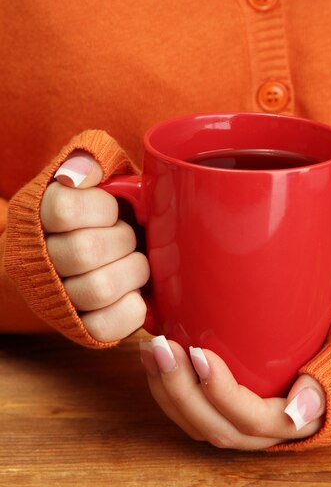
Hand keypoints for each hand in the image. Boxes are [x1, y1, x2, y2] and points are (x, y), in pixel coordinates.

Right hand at [40, 152, 149, 340]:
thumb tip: (84, 171)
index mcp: (40, 216)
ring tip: (135, 263)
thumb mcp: (93, 175)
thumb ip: (92, 158)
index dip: (101, 207)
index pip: (64, 209)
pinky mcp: (81, 328)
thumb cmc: (97, 212)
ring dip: (131, 271)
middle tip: (130, 237)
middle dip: (122, 239)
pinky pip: (106, 326)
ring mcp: (59, 297)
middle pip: (84, 251)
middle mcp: (41, 259)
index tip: (112, 207)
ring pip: (97, 289)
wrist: (80, 254)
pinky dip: (131, 308)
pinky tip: (133, 291)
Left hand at [140, 336, 325, 449]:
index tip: (198, 353)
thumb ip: (325, 382)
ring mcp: (238, 426)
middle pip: (213, 425)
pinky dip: (166, 387)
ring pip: (195, 423)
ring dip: (166, 388)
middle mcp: (261, 433)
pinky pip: (189, 413)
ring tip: (148, 350)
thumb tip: (301, 410)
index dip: (221, 391)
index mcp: (293, 423)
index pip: (250, 417)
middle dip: (180, 388)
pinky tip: (151, 358)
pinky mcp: (222, 413)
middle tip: (160, 346)